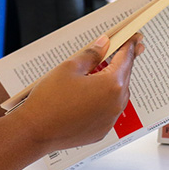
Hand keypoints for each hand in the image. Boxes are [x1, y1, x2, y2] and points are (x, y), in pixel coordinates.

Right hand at [15, 33, 143, 152]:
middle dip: (124, 62)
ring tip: (104, 71)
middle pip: (124, 76)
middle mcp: (115, 104)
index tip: (134, 37)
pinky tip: (93, 94)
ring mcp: (110, 120)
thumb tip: (104, 44)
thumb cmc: (49, 100)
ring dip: (114, 82)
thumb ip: (92, 54)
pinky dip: (105, 100)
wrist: (34, 132)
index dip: (130, 45)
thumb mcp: (69, 67)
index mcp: (111, 85)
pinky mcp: (101, 131)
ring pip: (118, 94)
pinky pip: (109, 110)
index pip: (126, 58)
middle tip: (126, 49)